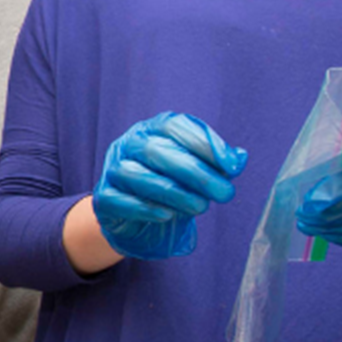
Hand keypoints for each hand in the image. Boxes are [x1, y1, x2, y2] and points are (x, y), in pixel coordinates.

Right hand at [94, 112, 248, 258]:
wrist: (132, 216)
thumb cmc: (167, 186)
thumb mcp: (195, 172)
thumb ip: (216, 163)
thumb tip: (238, 158)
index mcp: (152, 129)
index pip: (174, 126)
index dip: (203, 143)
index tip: (231, 165)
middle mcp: (129, 144)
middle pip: (156, 150)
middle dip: (195, 172)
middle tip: (224, 193)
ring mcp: (112, 169)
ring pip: (136, 175)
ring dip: (173, 192)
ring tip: (201, 207)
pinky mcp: (103, 197)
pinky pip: (119, 200)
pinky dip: (144, 208)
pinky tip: (167, 215)